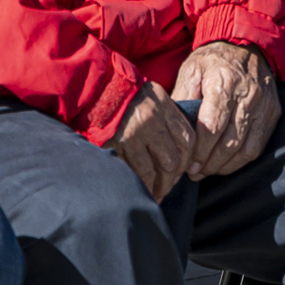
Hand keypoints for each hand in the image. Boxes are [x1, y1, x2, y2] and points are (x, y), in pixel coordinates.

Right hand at [108, 81, 195, 200]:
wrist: (97, 89)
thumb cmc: (128, 93)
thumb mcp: (155, 96)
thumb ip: (168, 116)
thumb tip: (179, 143)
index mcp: (164, 108)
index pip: (186, 140)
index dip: (188, 159)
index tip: (184, 169)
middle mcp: (151, 122)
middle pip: (171, 160)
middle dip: (172, 179)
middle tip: (169, 187)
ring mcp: (132, 136)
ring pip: (150, 170)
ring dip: (154, 187)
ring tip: (155, 195)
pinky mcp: (114, 146)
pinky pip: (130, 170)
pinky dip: (135, 183)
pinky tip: (137, 189)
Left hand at [170, 41, 281, 180]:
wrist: (247, 44)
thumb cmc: (213, 60)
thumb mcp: (190, 71)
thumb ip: (181, 99)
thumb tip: (173, 131)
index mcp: (225, 82)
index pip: (213, 126)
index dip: (199, 151)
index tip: (186, 164)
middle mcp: (249, 95)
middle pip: (230, 142)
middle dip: (209, 163)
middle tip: (193, 173)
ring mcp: (264, 105)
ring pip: (246, 148)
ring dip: (225, 166)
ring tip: (207, 171)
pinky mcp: (273, 113)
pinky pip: (259, 145)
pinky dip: (241, 160)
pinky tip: (224, 163)